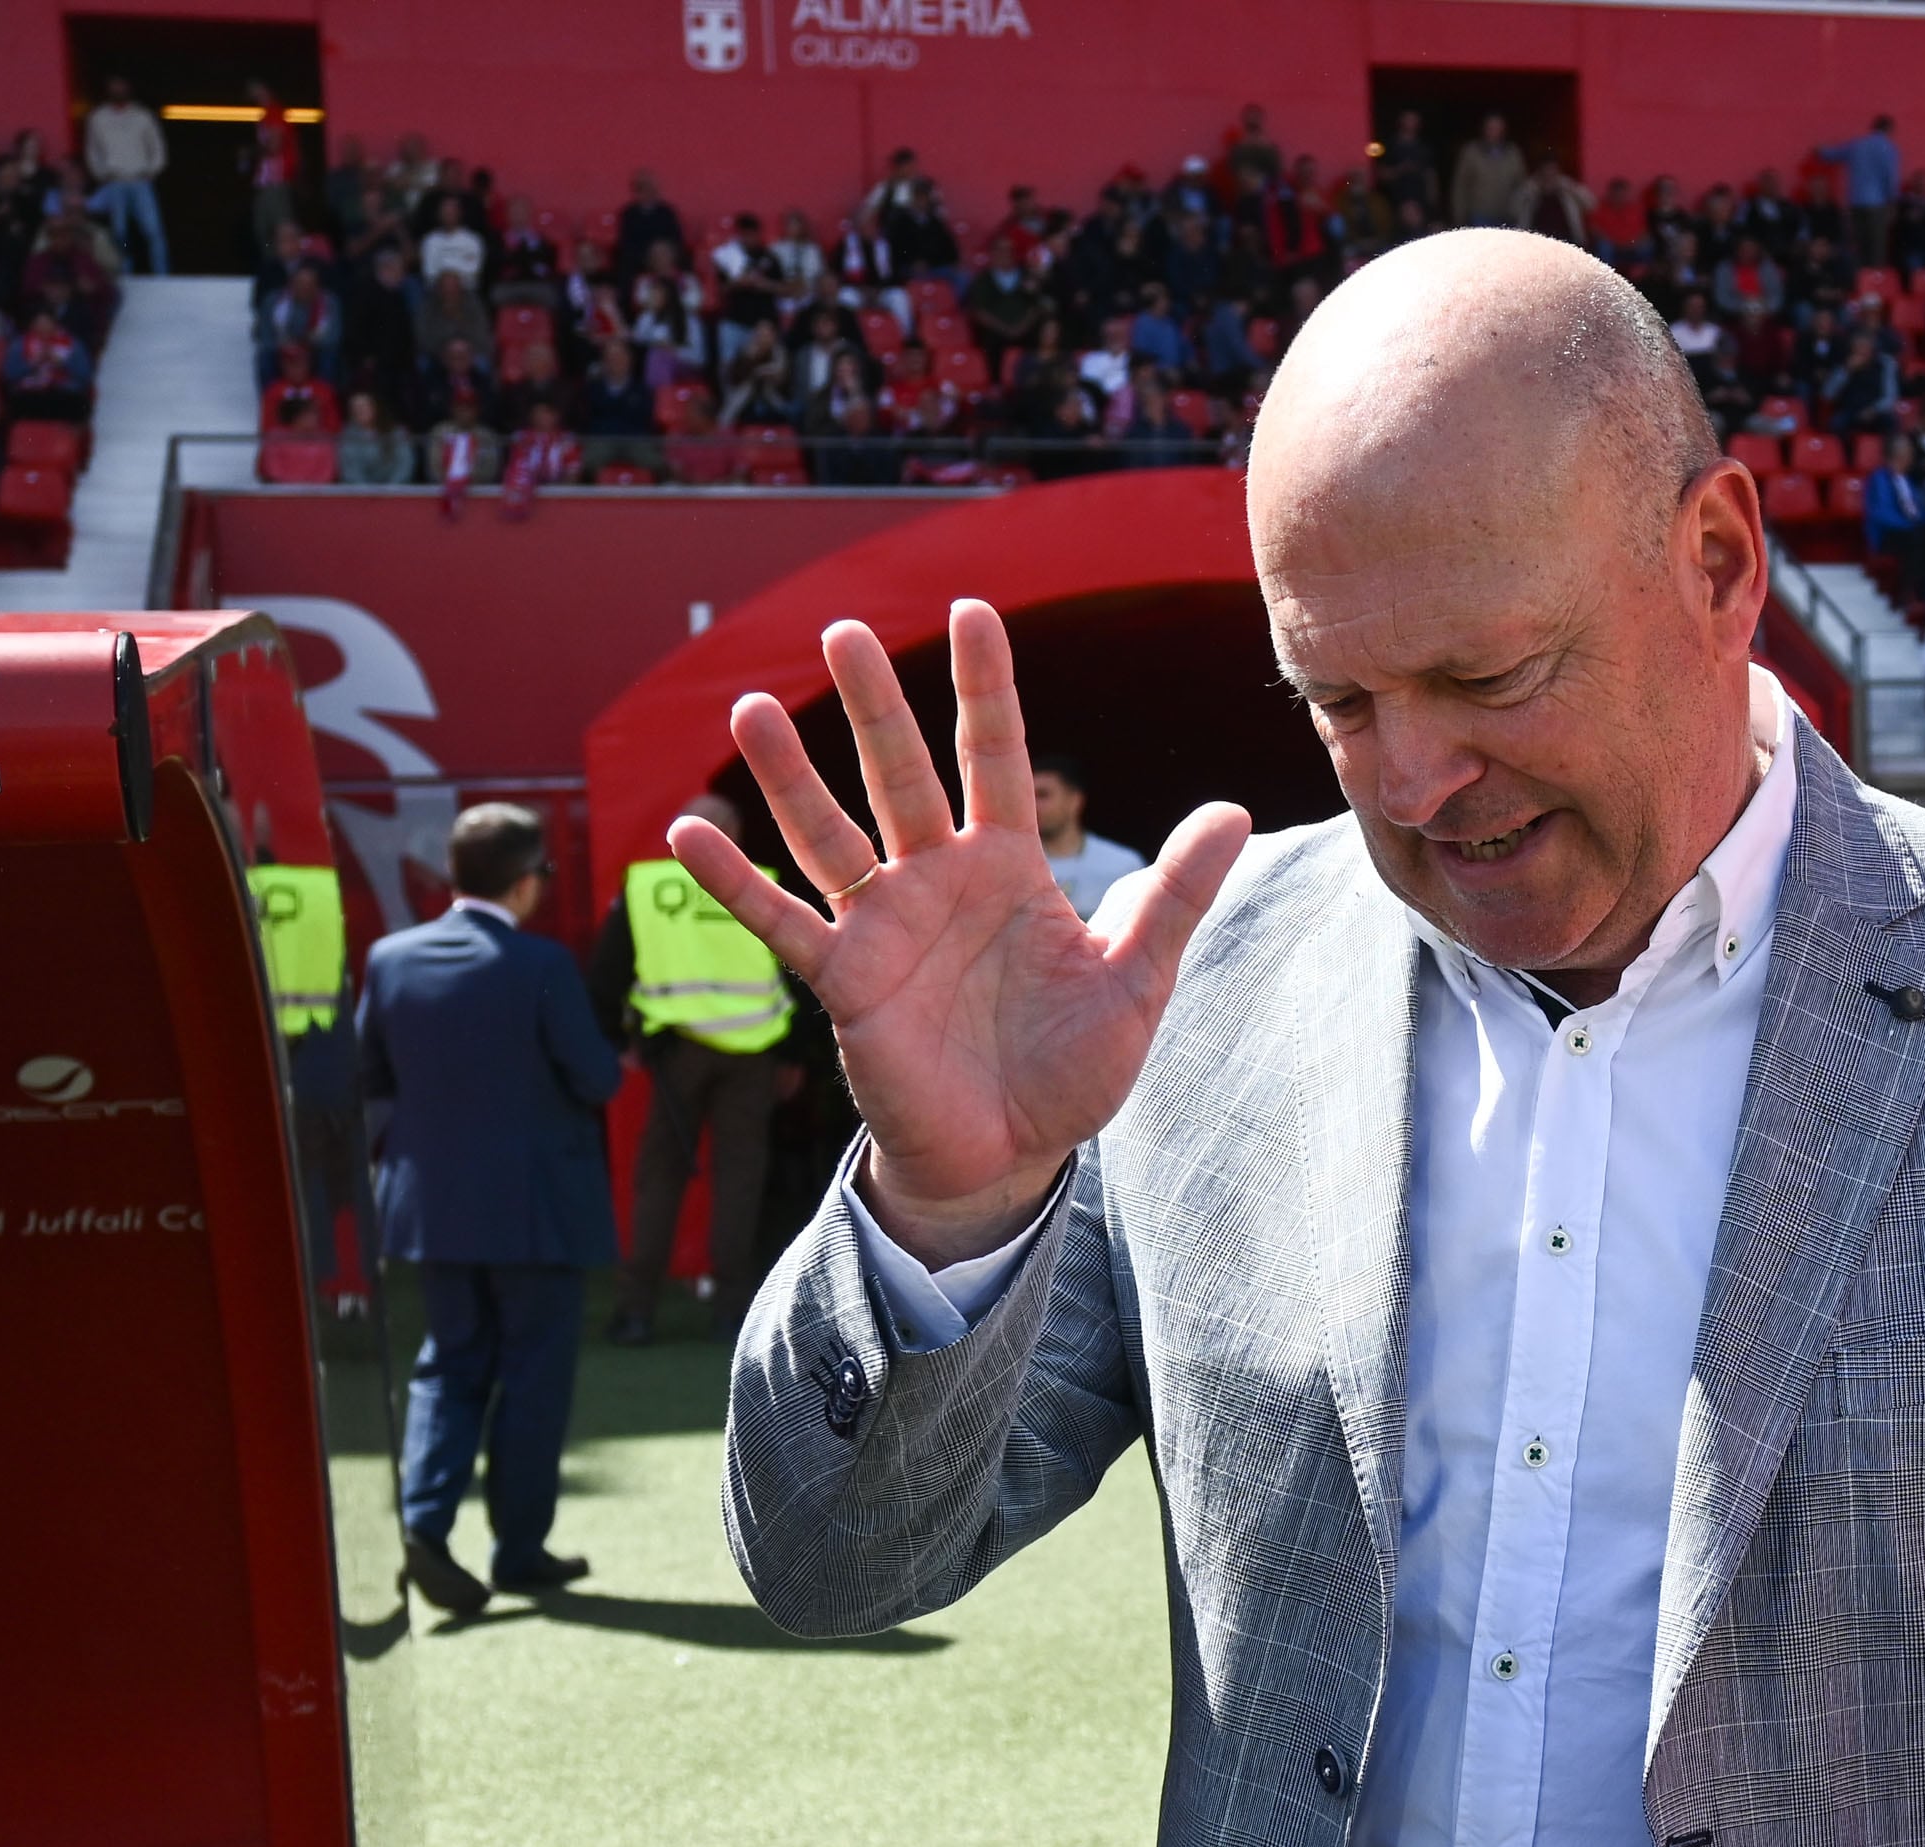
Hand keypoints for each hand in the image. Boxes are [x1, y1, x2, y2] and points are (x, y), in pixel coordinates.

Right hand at [673, 599, 1249, 1265]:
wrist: (1016, 1156)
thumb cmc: (1072, 1067)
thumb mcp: (1138, 979)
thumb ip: (1177, 896)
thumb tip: (1236, 810)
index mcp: (1007, 866)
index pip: (991, 756)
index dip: (983, 687)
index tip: (973, 612)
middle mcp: (936, 879)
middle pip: (900, 775)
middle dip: (874, 707)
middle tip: (842, 632)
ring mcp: (884, 926)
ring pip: (830, 834)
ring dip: (790, 777)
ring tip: (750, 709)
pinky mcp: (846, 982)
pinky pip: (782, 924)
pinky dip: (736, 884)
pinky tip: (688, 834)